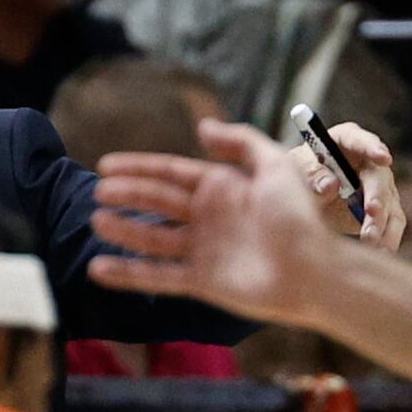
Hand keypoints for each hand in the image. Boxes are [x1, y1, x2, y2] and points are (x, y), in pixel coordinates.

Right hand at [89, 121, 341, 325]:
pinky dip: (129, 274)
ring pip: (153, 238)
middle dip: (127, 196)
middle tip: (97, 192)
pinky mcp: (202, 282)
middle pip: (158, 203)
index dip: (139, 168)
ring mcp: (203, 251)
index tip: (106, 164)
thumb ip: (241, 142)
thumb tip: (202, 129)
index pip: (171, 173)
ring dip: (124, 231)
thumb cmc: (299, 219)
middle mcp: (208, 218)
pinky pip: (158, 276)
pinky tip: (99, 268)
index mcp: (222, 188)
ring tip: (96, 221)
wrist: (314, 271)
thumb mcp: (275, 166)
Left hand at [288, 120, 404, 251]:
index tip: (383, 158)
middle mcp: (368, 162)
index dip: (373, 147)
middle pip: (379, 177)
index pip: (360, 141)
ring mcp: (379, 187)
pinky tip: (381, 251)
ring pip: (389, 204)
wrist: (302, 200)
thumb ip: (313, 176)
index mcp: (346, 142)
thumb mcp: (298, 171)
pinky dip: (387, 238)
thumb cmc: (300, 175)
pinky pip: (391, 224)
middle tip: (372, 212)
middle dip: (377, 195)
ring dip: (382, 223)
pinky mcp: (383, 210)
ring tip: (370, 240)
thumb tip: (331, 185)